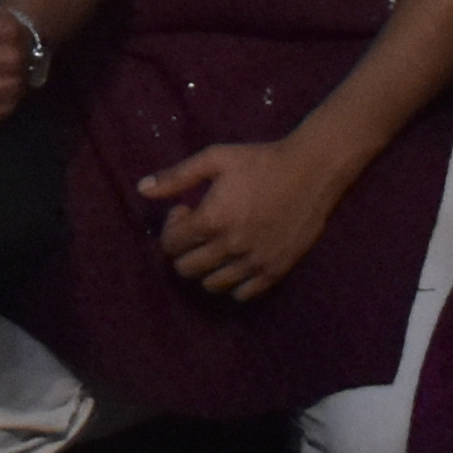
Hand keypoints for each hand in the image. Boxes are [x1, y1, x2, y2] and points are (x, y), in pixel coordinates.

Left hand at [139, 137, 347, 301]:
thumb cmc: (260, 161)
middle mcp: (231, 247)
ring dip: (206, 267)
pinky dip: (233, 282)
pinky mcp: (276, 271)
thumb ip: (176, 177)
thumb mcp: (214, 159)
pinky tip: (238, 258)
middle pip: (186, 269)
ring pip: (212, 285)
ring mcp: (254, 262)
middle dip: (183, 250)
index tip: (185, 210)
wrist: (311, 171)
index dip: (172, 228)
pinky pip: (243, 294)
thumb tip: (141, 189)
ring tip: (217, 244)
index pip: (171, 246)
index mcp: (212, 220)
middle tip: (198, 230)